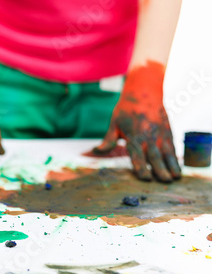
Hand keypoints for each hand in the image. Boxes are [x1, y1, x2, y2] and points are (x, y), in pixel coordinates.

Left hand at [94, 61, 180, 181]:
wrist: (144, 91)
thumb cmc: (125, 110)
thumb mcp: (114, 124)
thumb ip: (108, 140)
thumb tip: (96, 151)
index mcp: (133, 136)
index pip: (137, 156)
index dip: (141, 168)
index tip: (145, 178)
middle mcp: (148, 136)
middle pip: (154, 157)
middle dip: (159, 170)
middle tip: (164, 182)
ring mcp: (160, 134)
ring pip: (166, 153)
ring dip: (171, 166)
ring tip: (175, 178)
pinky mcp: (167, 131)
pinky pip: (172, 146)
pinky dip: (175, 157)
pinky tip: (177, 168)